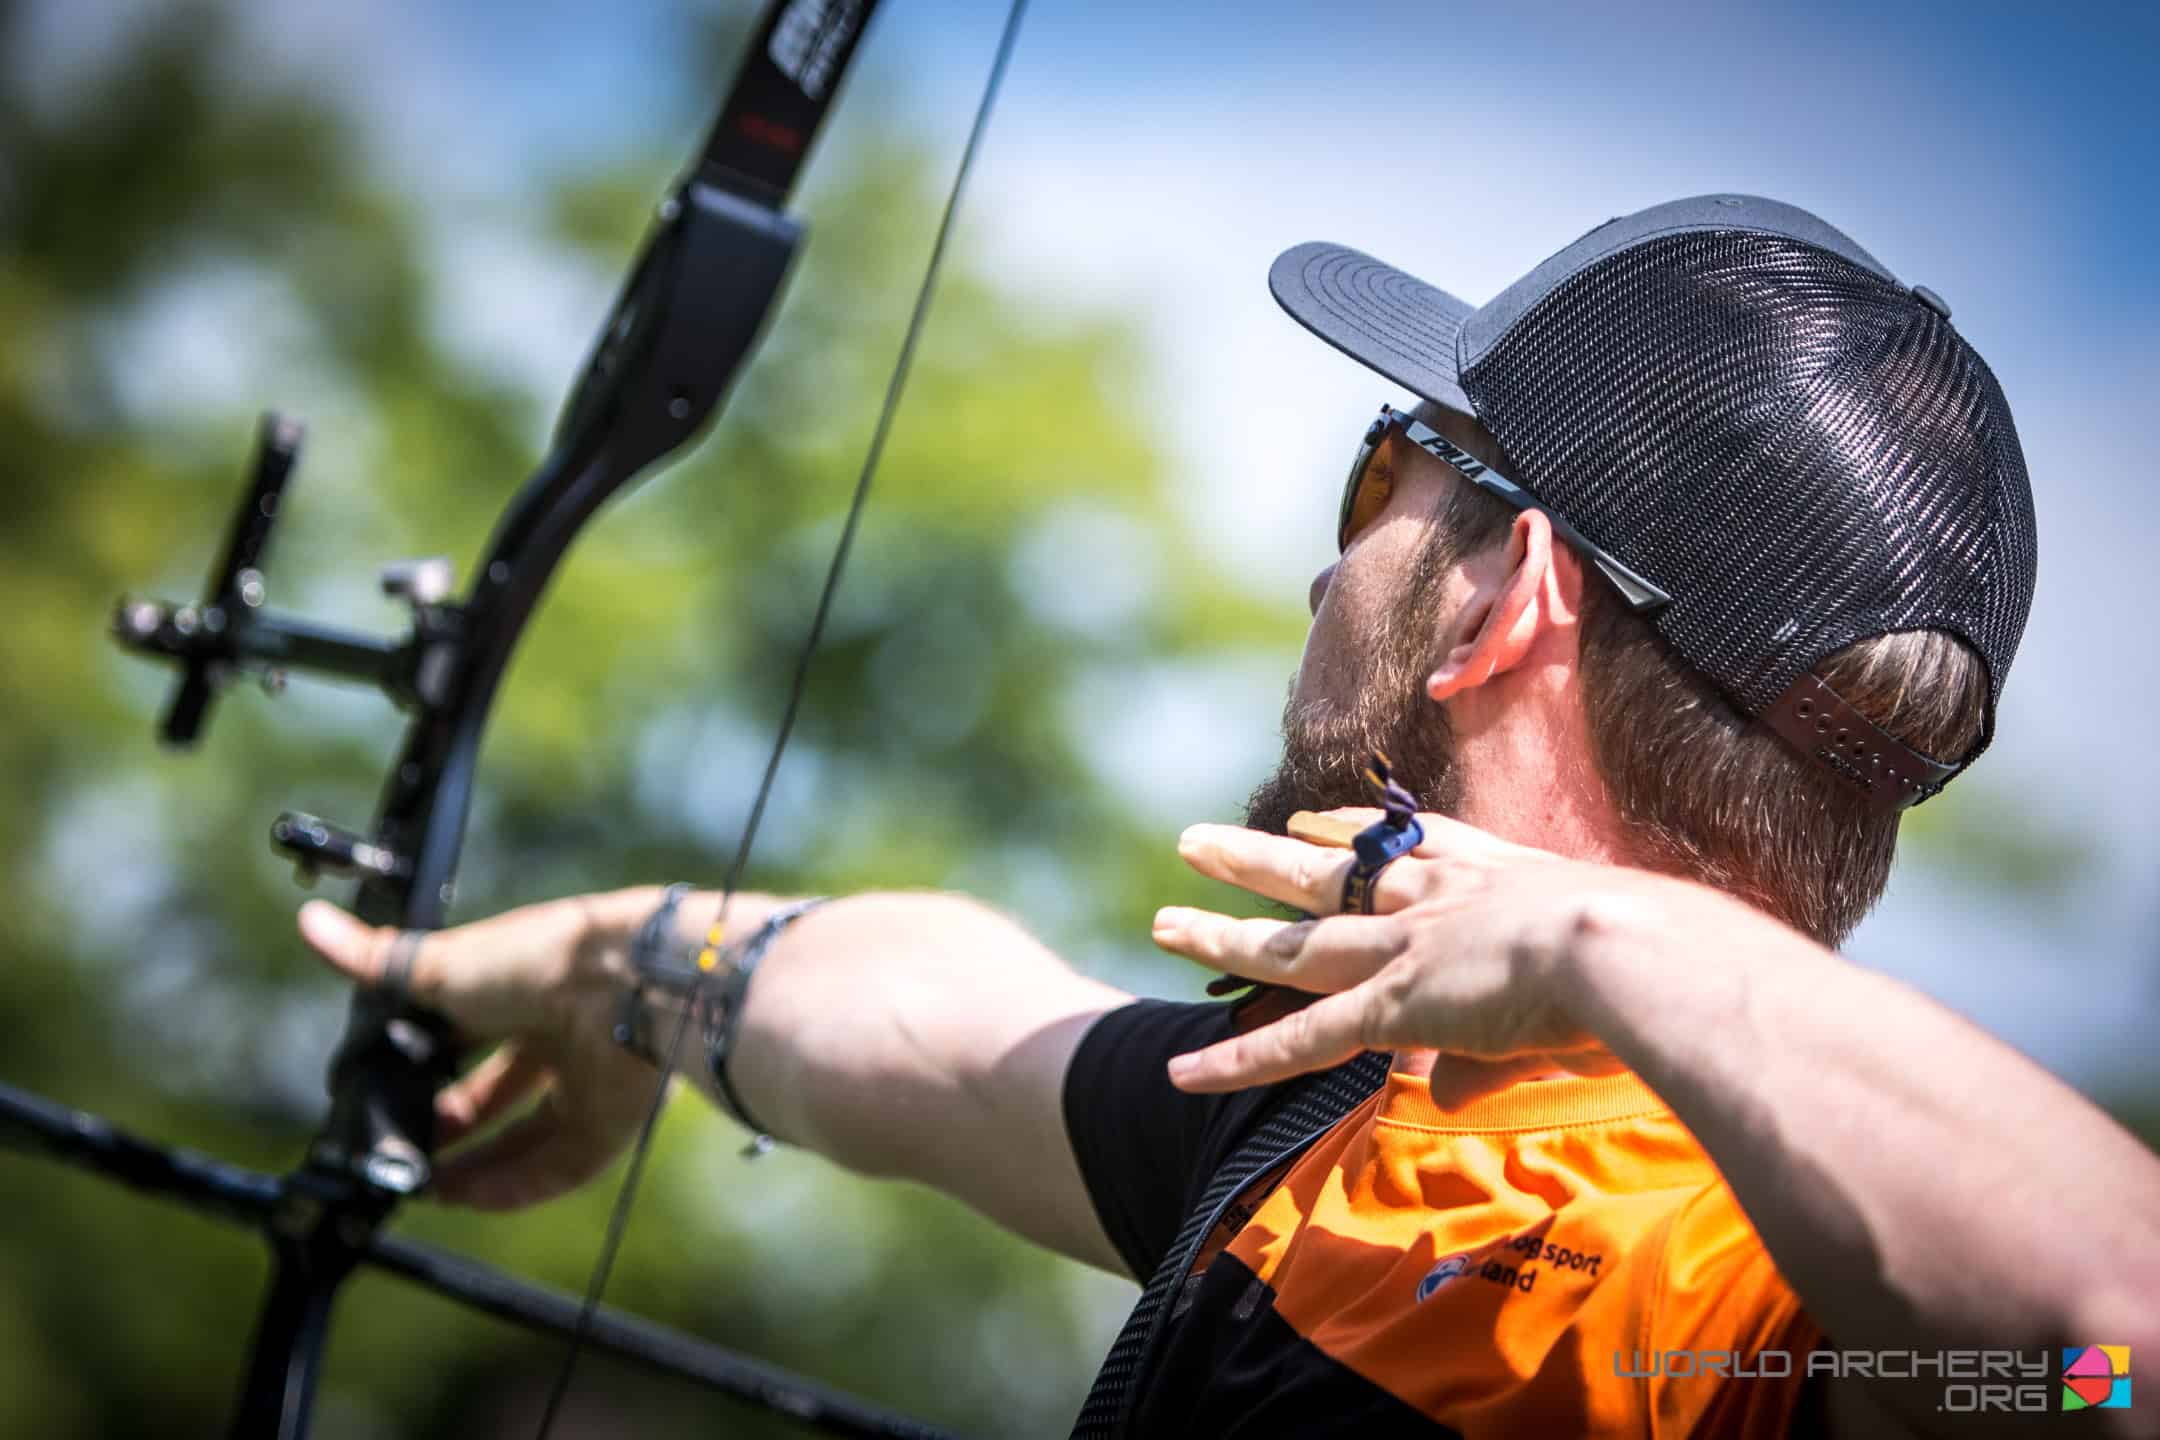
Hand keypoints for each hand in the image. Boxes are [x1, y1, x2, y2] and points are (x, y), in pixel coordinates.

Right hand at [295, 889, 765, 1208]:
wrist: (624, 985)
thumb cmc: (536, 959)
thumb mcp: (443, 963)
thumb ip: (376, 958)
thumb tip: (310, 925)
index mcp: (523, 987)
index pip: (470, 1035)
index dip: (432, 1066)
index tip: (395, 1093)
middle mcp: (560, 1033)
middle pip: (501, 1089)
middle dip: (452, 1121)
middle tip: (409, 1147)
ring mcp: (589, 1080)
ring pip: (528, 1135)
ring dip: (475, 1165)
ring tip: (426, 1187)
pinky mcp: (612, 1123)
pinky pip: (558, 1168)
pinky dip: (513, 1187)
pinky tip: (466, 1198)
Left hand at [1151, 810, 1653, 1092]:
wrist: (1638, 950)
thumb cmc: (1657, 960)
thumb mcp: (1593, 977)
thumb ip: (1510, 1039)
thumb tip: (1447, 1083)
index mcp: (1502, 877)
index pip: (1412, 844)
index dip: (1356, 832)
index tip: (1313, 819)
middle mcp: (1441, 901)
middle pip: (1328, 876)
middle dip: (1260, 861)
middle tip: (1195, 841)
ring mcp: (1408, 950)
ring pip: (1296, 944)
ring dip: (1224, 934)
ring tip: (1162, 917)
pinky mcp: (1393, 1008)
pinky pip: (1298, 1040)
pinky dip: (1238, 1062)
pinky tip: (1182, 1072)